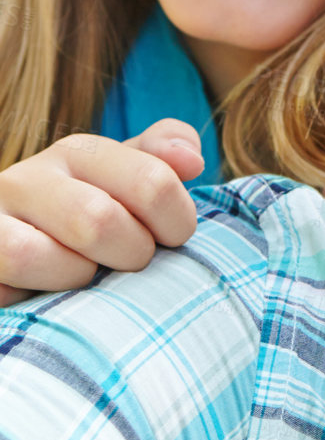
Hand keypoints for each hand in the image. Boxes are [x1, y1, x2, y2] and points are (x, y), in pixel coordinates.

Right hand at [0, 119, 203, 307]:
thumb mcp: (129, 182)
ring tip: (84, 272)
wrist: (17, 247)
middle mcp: (28, 176)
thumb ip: (163, 159)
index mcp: (79, 152)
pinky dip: (39, 288)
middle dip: (129, 253)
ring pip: (34, 252)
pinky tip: (47, 286)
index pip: (151, 182)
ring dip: (78, 274)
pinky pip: (8, 273)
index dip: (176, 222)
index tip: (171, 237)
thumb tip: (191, 159)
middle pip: (97, 220)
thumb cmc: (94, 218)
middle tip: (128, 260)